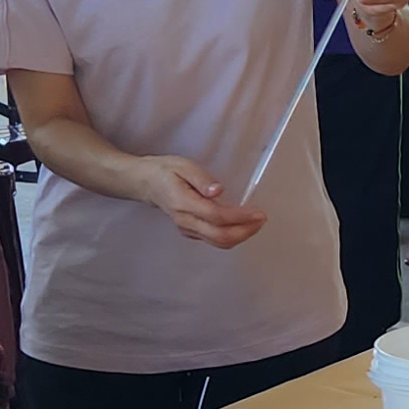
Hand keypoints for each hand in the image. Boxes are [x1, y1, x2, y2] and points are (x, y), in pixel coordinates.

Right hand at [140, 154, 270, 249]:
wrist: (147, 183)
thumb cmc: (166, 171)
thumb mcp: (184, 166)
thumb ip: (202, 179)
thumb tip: (218, 191)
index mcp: (184, 204)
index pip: (217, 217)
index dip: (240, 217)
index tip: (258, 213)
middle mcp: (186, 221)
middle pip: (220, 236)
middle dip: (245, 231)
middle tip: (261, 219)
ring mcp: (188, 229)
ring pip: (218, 242)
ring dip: (240, 236)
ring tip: (255, 223)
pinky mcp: (190, 232)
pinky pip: (213, 240)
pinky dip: (231, 236)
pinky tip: (241, 225)